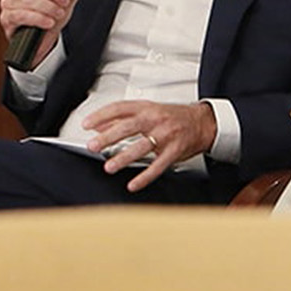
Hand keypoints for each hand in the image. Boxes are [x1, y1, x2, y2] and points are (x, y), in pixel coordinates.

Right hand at [0, 0, 85, 63]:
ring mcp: (9, 1)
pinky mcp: (7, 17)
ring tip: (59, 14)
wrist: (43, 38)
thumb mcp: (67, 1)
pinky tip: (49, 22)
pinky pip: (20, 15)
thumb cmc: (52, 13)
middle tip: (65, 2)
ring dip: (48, 7)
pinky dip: (38, 18)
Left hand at [83, 100, 217, 192]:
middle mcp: (155, 119)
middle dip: (109, 137)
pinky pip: (158, 165)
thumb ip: (122, 118)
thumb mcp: (148, 111)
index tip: (87, 124)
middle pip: (128, 126)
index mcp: (147, 107)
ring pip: (142, 146)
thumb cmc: (174, 117)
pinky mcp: (175, 151)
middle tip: (93, 146)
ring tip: (110, 166)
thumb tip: (98, 125)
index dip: (101, 115)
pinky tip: (133, 184)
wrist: (203, 122)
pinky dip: (145, 177)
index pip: (120, 107)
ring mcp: (166, 135)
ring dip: (124, 157)